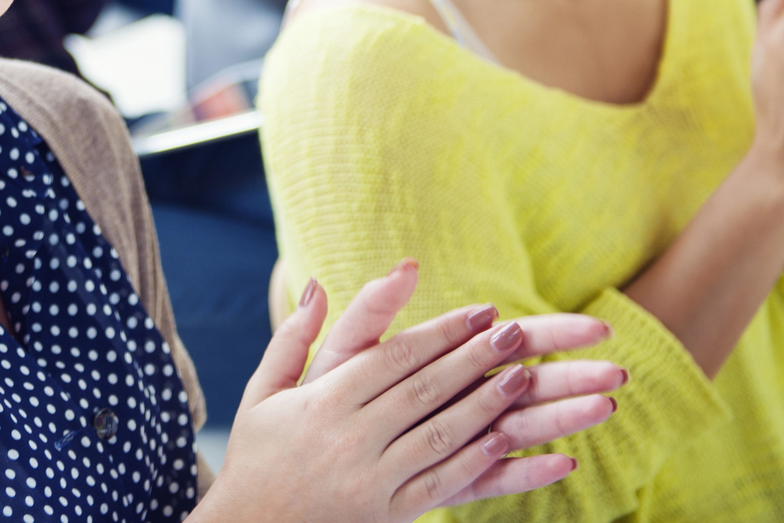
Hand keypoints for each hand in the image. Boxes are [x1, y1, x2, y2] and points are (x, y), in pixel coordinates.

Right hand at [197, 263, 622, 522]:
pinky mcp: (387, 514)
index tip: (482, 311)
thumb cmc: (257, 456)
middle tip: (518, 333)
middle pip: (425, 390)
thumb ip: (293, 337)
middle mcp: (351, 438)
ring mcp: (372, 479)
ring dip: (488, 406)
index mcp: (324, 402)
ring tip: (527, 379)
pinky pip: (441, 484)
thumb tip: (315, 283)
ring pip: (441, 435)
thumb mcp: (263, 391)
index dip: (442, 332)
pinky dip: (477, 462)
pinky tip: (507, 441)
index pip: (394, 358)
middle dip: (475, 359)